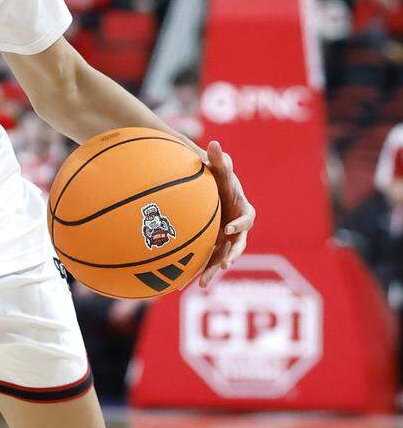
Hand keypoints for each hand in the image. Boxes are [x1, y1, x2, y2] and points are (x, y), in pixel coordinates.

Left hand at [199, 140, 255, 286]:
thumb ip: (219, 159)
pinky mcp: (212, 246)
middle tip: (224, 263)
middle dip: (231, 255)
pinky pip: (205, 260)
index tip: (230, 227)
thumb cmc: (218, 178)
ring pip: (220, 257)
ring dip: (212, 270)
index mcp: (243, 210)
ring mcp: (225, 239)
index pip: (246, 218)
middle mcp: (237, 228)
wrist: (210, 191)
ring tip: (202, 284)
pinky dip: (195, 271)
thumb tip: (214, 142)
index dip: (240, 223)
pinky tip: (179, 285)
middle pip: (237, 245)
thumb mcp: (219, 169)